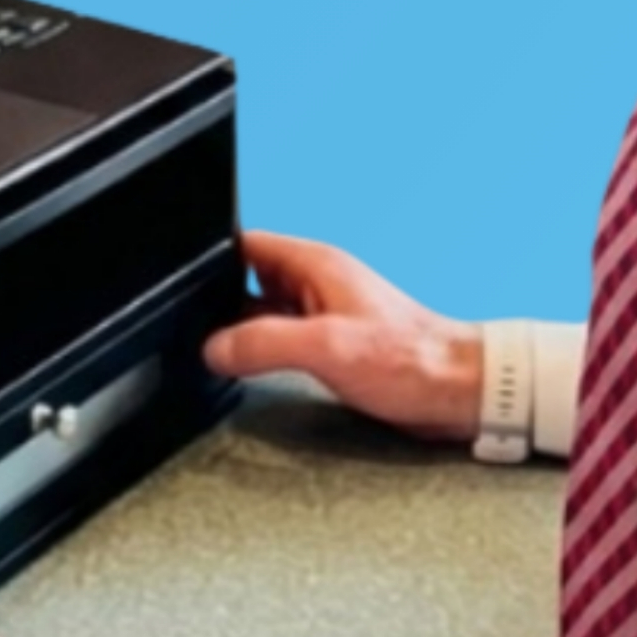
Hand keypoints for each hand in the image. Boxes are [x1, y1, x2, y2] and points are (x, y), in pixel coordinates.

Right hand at [202, 227, 484, 442]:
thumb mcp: (328, 348)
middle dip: (218, 300)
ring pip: (263, 312)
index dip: (210, 260)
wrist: (457, 392)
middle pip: (248, 280)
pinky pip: (282, 339)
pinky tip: (247, 372)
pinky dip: (261, 352)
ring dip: (241, 331)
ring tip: (212, 352)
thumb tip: (215, 347)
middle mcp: (317, 284)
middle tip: (188, 327)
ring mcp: (324, 314)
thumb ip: (265, 344)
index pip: (246, 245)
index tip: (180, 283)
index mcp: (316, 266)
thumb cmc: (411, 361)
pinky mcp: (332, 345)